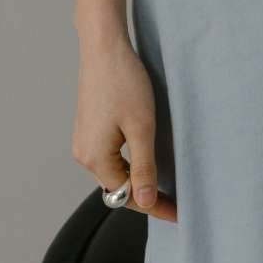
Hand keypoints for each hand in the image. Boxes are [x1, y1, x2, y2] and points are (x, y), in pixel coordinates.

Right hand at [71, 30, 177, 221]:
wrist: (104, 48)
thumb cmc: (124, 83)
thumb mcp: (141, 127)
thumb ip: (143, 167)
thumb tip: (144, 202)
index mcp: (95, 158)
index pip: (127, 196)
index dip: (155, 207)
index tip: (180, 215)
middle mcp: (84, 154)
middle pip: (118, 187)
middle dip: (145, 195)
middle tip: (176, 201)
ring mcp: (83, 141)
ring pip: (113, 172)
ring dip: (136, 178)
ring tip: (164, 183)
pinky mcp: (88, 128)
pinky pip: (109, 157)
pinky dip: (127, 163)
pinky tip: (144, 159)